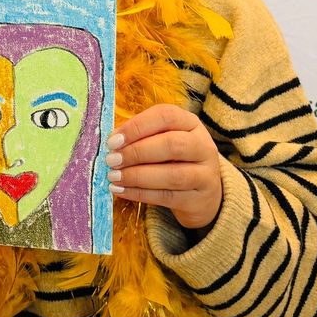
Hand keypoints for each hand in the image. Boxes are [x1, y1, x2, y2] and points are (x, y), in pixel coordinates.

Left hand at [106, 104, 222, 230]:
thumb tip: (112, 142)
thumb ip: (141, 136)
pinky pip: (168, 197)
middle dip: (136, 152)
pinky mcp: (199, 200)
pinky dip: (140, 193)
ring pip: (172, 175)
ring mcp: (206, 175)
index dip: (137, 126)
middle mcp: (203, 146)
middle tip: (111, 159)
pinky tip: (121, 190)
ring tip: (113, 176)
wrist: (203, 193)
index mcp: (190, 123)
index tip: (113, 140)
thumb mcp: (162, 139)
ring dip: (137, 176)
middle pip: (171, 145)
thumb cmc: (174, 159)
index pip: (166, 116)